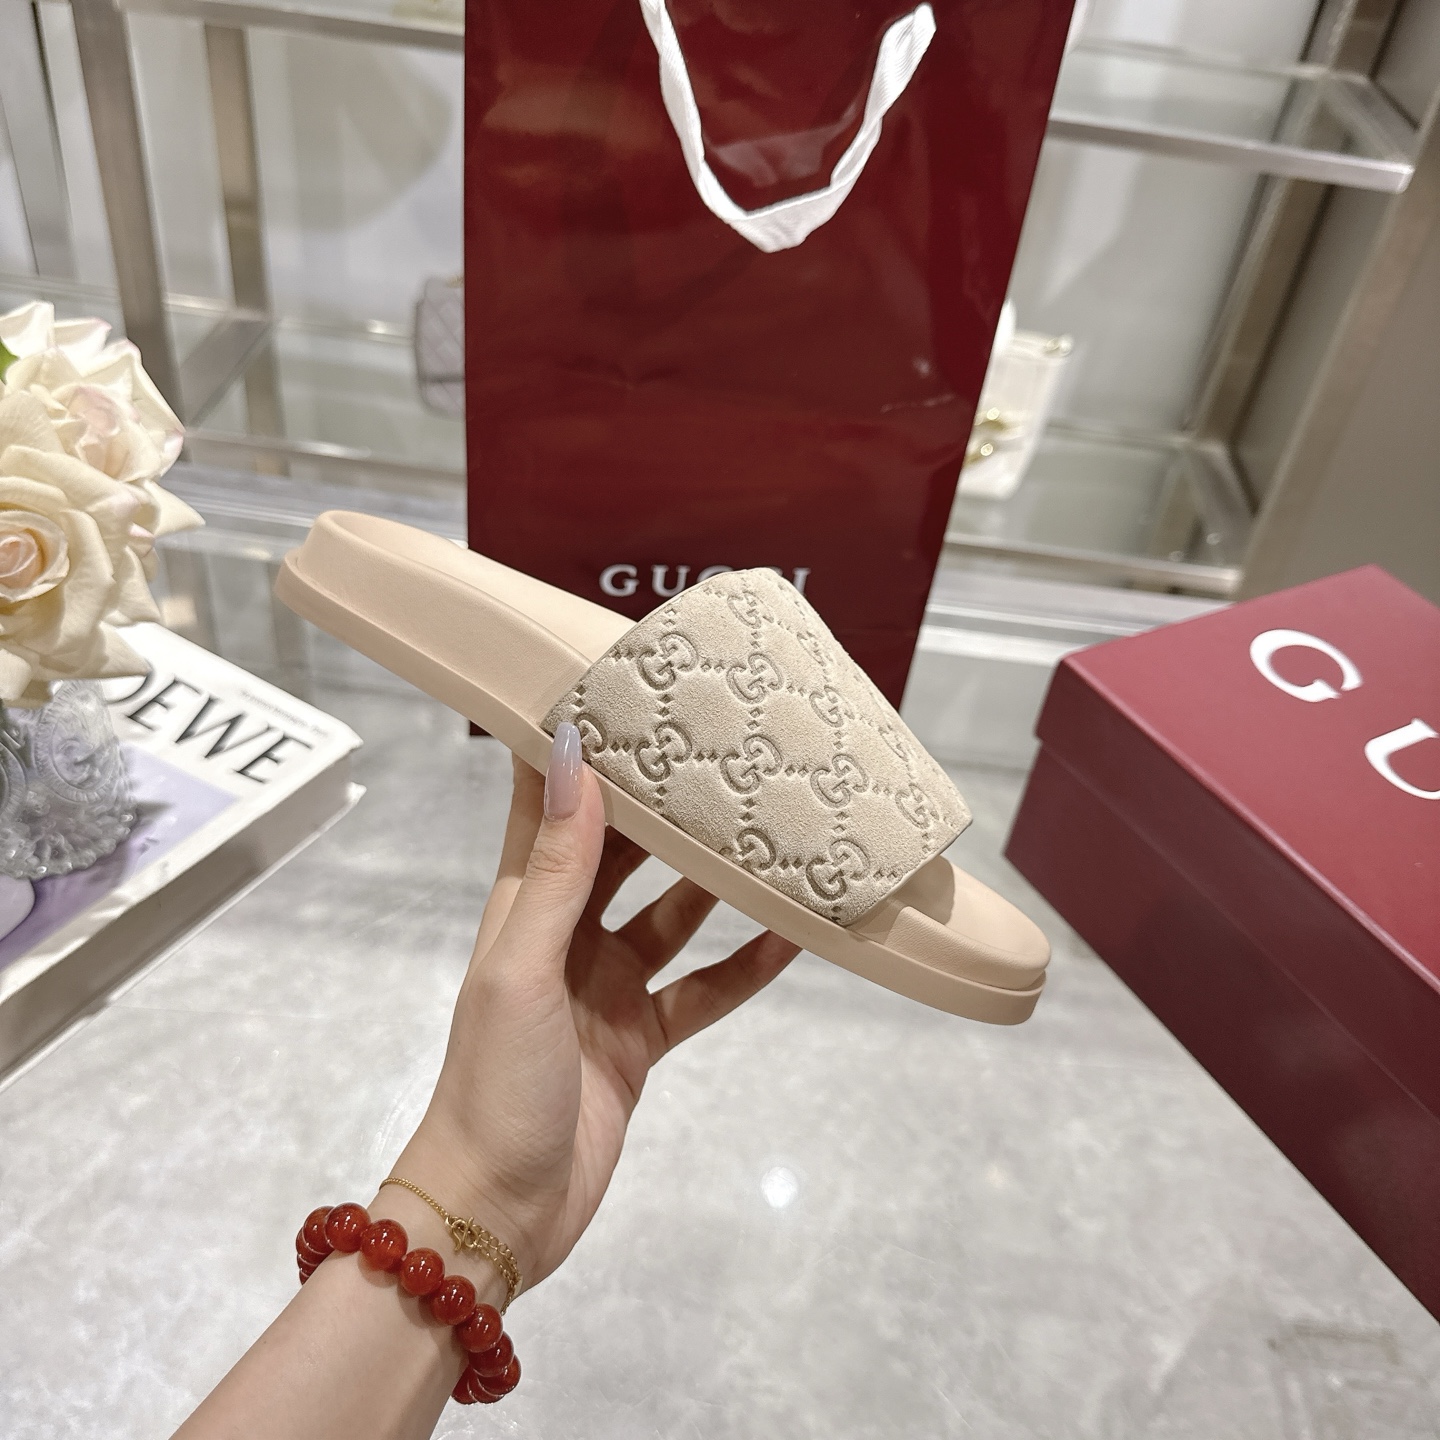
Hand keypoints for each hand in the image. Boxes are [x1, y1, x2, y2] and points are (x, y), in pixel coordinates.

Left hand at [392, 727, 797, 1289]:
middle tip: (726, 756)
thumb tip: (573, 757)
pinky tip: (793, 938)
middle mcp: (566, 936)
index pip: (550, 808)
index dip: (579, 751)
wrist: (500, 1210)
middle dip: (667, 810)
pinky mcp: (641, 1039)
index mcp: (523, 907)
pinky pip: (702, 990)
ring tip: (773, 833)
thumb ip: (557, 869)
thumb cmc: (496, 1081)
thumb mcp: (525, 966)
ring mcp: (607, 988)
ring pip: (673, 917)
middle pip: (622, 854)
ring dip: (716, 883)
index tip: (625, 693)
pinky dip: (744, 967)